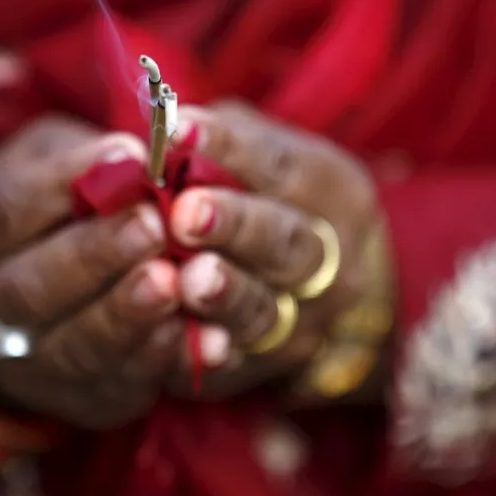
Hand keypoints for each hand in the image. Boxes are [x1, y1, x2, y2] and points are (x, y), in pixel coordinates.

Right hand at [0, 117, 182, 429]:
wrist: (25, 310)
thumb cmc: (47, 213)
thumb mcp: (43, 165)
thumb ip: (81, 161)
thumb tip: (137, 156)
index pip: (6, 211)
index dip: (64, 183)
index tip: (131, 154)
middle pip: (30, 290)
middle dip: (95, 257)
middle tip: (153, 225)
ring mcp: (29, 366)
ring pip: (73, 348)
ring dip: (128, 316)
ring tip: (174, 281)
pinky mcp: (80, 403)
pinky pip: (119, 389)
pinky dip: (161, 362)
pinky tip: (199, 334)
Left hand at [165, 102, 384, 398]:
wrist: (328, 291)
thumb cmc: (271, 201)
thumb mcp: (264, 158)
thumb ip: (223, 143)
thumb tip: (167, 126)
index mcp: (328, 190)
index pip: (281, 165)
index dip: (230, 147)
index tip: (178, 129)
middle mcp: (329, 260)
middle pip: (287, 243)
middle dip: (235, 225)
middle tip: (185, 212)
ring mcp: (304, 321)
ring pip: (267, 310)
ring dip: (226, 294)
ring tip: (188, 279)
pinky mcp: (266, 369)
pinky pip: (237, 365)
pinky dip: (204, 353)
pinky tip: (172, 336)